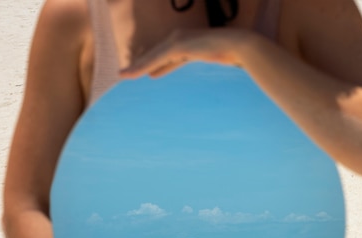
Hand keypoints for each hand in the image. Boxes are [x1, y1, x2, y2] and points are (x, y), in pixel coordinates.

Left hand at [119, 28, 253, 78]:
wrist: (237, 45)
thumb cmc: (228, 54)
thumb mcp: (208, 61)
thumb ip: (201, 65)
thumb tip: (194, 75)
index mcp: (185, 41)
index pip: (163, 55)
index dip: (150, 64)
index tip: (140, 72)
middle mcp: (177, 37)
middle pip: (153, 54)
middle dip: (139, 64)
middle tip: (125, 74)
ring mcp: (176, 40)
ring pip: (151, 57)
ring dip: (136, 67)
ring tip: (123, 75)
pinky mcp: (177, 46)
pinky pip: (156, 59)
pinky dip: (143, 67)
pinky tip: (132, 74)